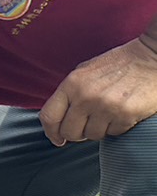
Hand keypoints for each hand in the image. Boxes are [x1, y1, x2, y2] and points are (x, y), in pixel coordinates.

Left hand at [40, 34, 156, 145]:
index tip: (57, 138)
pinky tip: (122, 112)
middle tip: (87, 126)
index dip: (51, 132)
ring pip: (92, 135)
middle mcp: (86, 96)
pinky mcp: (125, 114)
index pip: (49, 117)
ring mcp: (105, 106)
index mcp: (72, 83)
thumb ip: (69, 93)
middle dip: (77, 133)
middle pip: (69, 132)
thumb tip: (57, 118)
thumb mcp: (85, 71)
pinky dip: (117, 127)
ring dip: (99, 130)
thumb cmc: (119, 64)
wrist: (152, 57)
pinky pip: (113, 133)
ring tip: (108, 114)